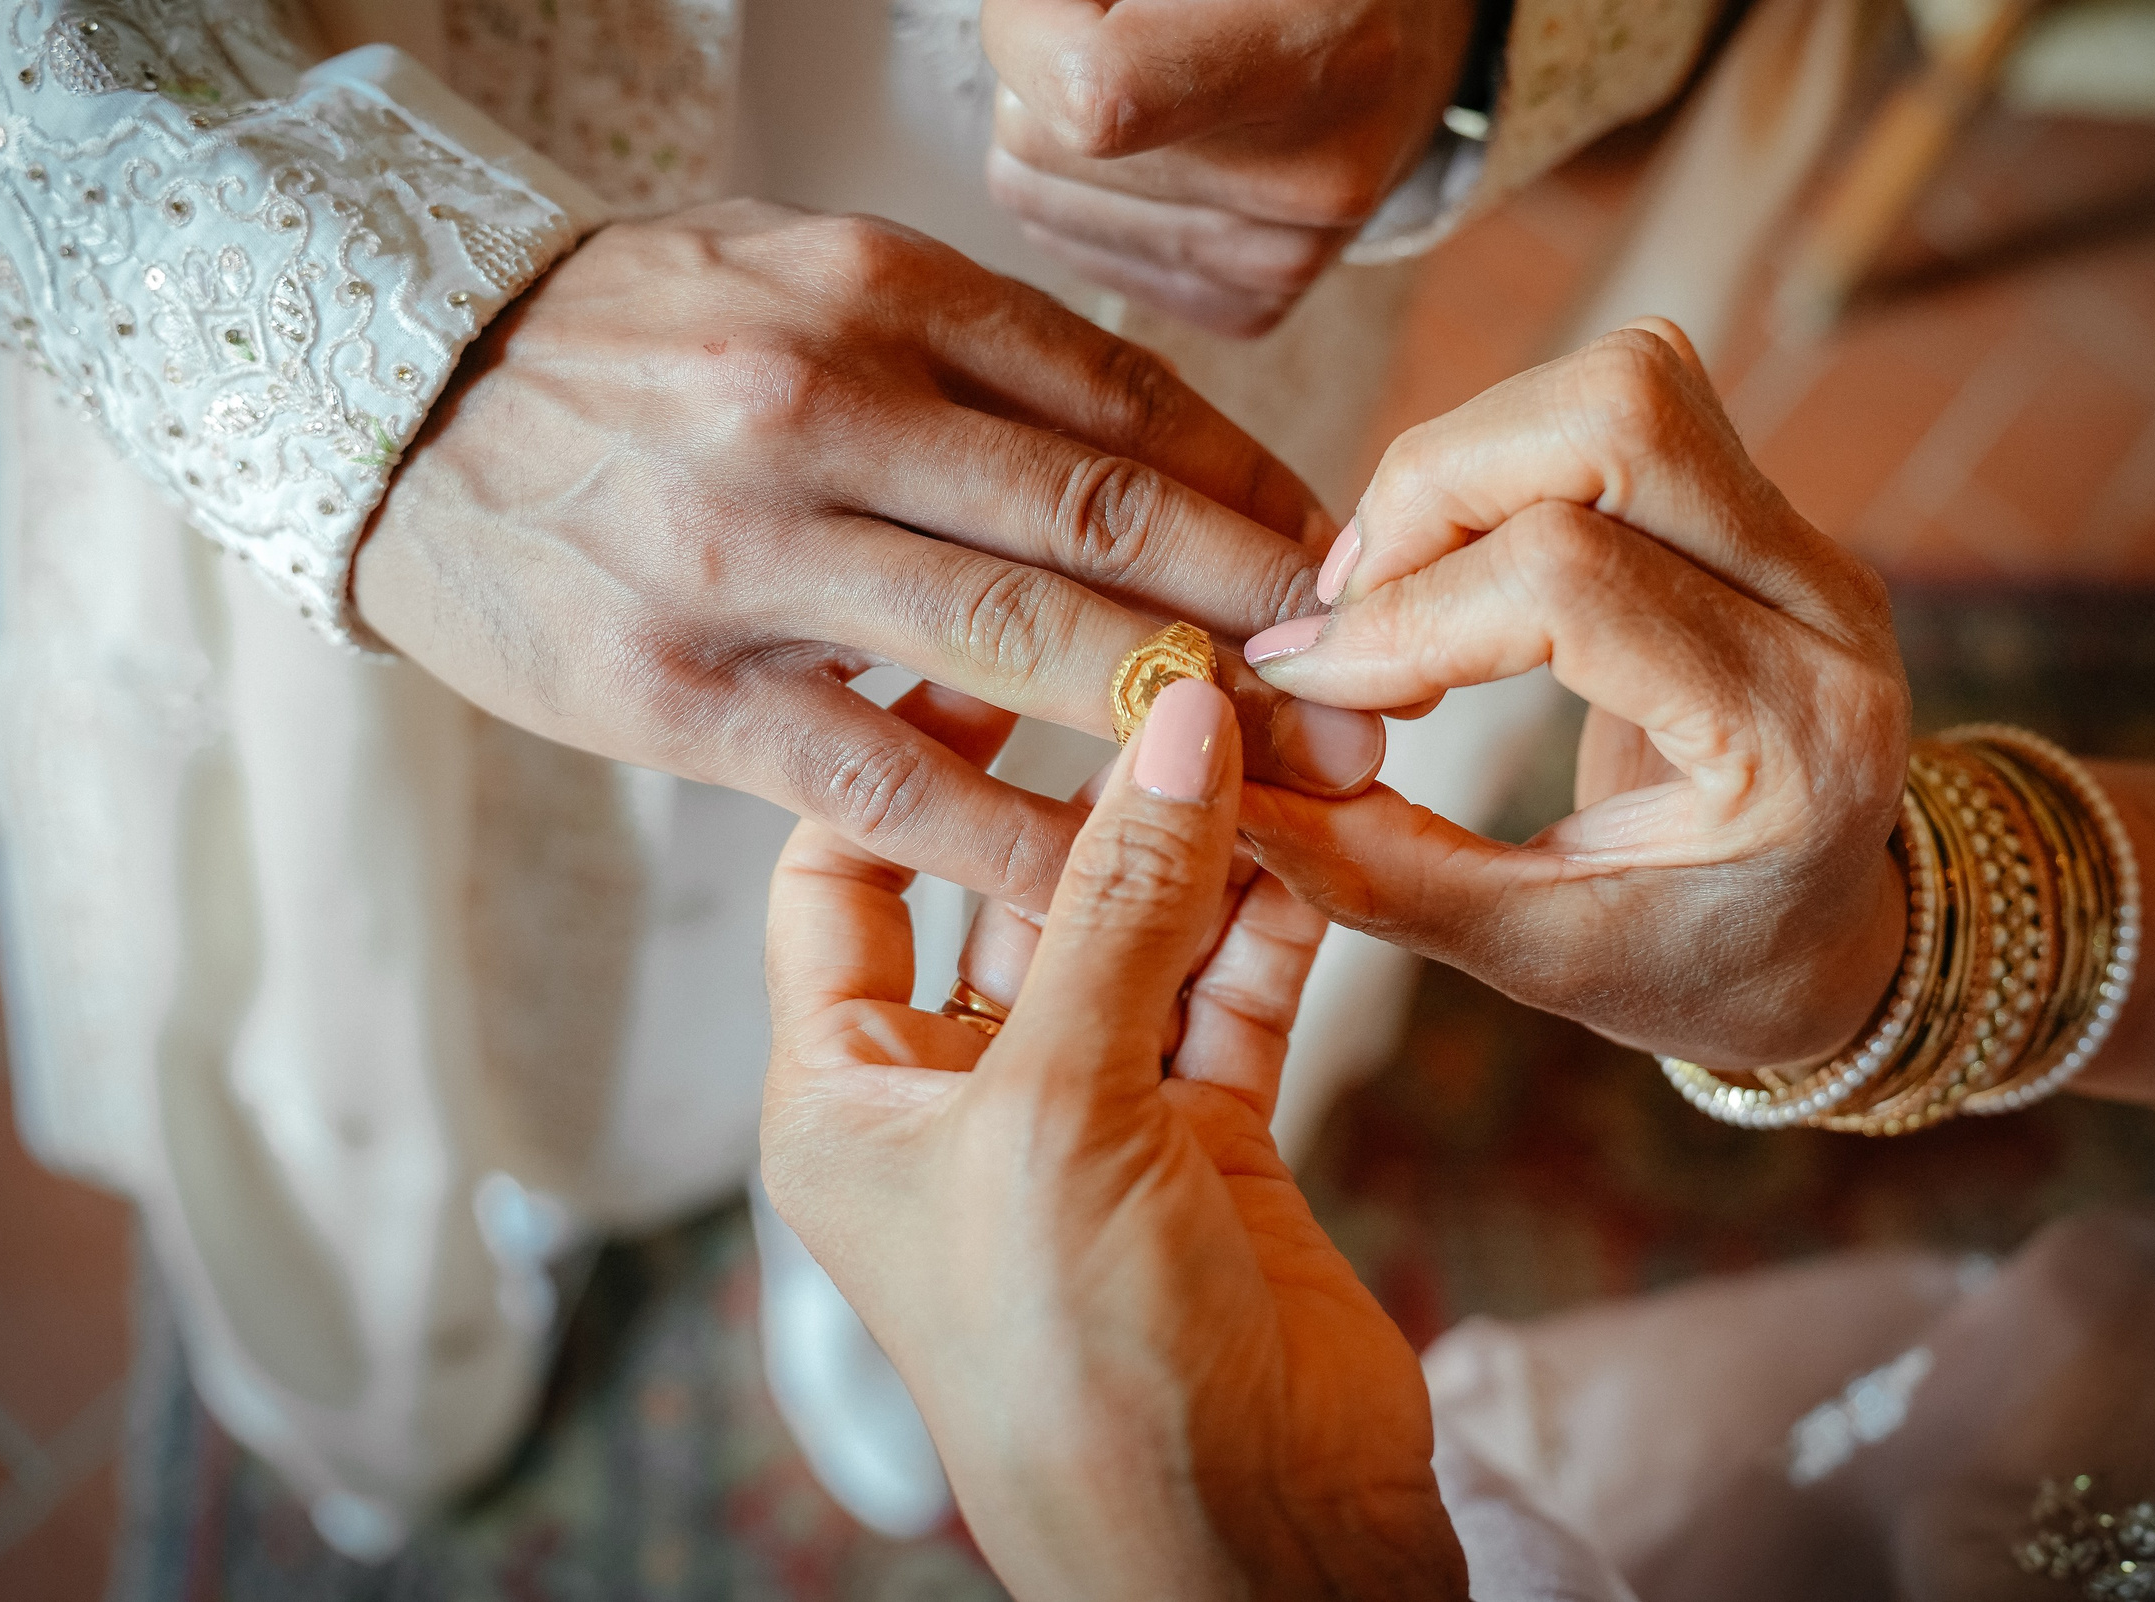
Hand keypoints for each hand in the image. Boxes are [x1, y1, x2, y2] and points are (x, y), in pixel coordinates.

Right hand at [353, 201, 1385, 907]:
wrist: (394, 392)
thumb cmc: (640, 339)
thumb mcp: (809, 276)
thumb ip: (977, 358)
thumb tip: (1178, 465)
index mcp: (878, 292)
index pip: (1129, 407)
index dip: (1264, 502)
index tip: (1354, 573)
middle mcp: (825, 407)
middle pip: (1107, 530)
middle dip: (1270, 627)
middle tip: (1382, 697)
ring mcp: (749, 556)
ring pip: (1022, 655)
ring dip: (1182, 735)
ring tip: (1297, 792)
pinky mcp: (680, 692)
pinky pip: (890, 784)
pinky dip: (1016, 835)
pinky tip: (1113, 874)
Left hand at [759, 675, 1464, 1600]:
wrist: (1248, 1549)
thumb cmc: (1074, 1370)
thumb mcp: (1057, 1113)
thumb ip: (1121, 904)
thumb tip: (1178, 718)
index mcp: (849, 1094)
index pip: (840, 870)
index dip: (903, 751)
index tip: (988, 644)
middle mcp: (960, 1091)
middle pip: (1011, 881)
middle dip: (1092, 784)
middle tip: (1174, 665)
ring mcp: (1092, 1111)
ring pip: (1142, 924)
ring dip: (1205, 839)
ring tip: (1271, 728)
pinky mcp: (1211, 1135)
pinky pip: (1235, 987)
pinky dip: (1275, 915)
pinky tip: (1313, 834)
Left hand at [949, 0, 1482, 336]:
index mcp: (1327, 40)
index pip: (1098, 91)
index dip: (1027, 12)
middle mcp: (1317, 178)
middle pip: (1047, 141)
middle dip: (1045, 47)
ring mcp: (1284, 259)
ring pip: (1036, 193)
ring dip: (1060, 110)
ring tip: (1164, 51)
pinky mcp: (1249, 304)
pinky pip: (1064, 241)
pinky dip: (1084, 175)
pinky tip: (1169, 120)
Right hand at [1239, 326, 1912, 1067]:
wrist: (1828, 938)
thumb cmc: (1694, 965)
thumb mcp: (1540, 959)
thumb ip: (1381, 875)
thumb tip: (1224, 789)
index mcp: (1796, 739)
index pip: (1571, 583)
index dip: (1402, 616)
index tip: (1304, 685)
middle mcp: (1828, 609)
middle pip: (1621, 420)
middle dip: (1434, 489)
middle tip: (1348, 609)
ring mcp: (1806, 541)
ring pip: (1627, 381)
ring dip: (1466, 458)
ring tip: (1391, 584)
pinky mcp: (1762, 504)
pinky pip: (1628, 400)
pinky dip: (1503, 453)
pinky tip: (1450, 558)